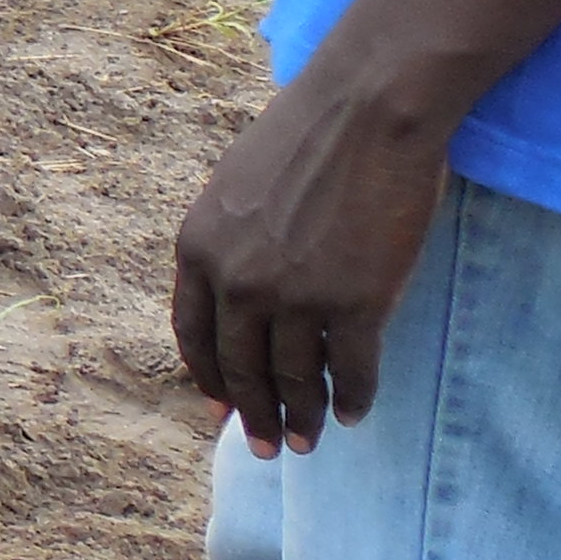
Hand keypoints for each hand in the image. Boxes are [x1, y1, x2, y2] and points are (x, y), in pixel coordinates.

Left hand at [172, 64, 459, 452]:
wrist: (366, 111)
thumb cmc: (304, 137)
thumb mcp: (234, 189)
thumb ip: (227, 244)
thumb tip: (233, 296)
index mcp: (198, 248)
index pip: (194, 335)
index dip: (209, 378)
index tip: (219, 410)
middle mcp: (238, 280)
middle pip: (242, 367)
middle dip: (254, 413)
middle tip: (266, 448)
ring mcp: (297, 295)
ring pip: (296, 379)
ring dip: (303, 417)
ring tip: (307, 442)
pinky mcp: (357, 302)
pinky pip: (354, 370)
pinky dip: (356, 399)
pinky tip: (356, 414)